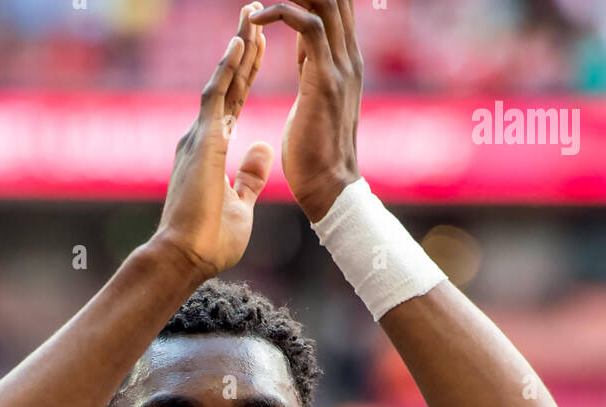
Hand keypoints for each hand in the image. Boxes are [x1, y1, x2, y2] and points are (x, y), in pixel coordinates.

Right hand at [155, 4, 272, 278]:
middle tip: (256, 14)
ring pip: (222, 82)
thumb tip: (263, 150)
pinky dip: (229, 68)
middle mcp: (202, 137)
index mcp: (212, 150)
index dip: (246, 72)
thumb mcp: (240, 205)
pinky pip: (216, 96)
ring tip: (251, 16)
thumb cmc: (208, 243)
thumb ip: (250, 177)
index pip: (233, 101)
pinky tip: (241, 42)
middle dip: (244, 49)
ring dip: (238, 48)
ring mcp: (199, 137)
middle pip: (228, 83)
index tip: (260, 45)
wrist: (185, 259)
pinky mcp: (201, 142)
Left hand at [252, 0, 361, 221]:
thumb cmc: (316, 153)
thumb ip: (313, 65)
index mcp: (347, 60)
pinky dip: (281, 14)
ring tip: (258, 1)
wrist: (329, 188)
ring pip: (324, 2)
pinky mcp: (326, 80)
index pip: (337, 6)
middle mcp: (350, 57)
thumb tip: (302, 45)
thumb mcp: (316, 95)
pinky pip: (308, 27)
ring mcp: (341, 67)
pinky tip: (256, 20)